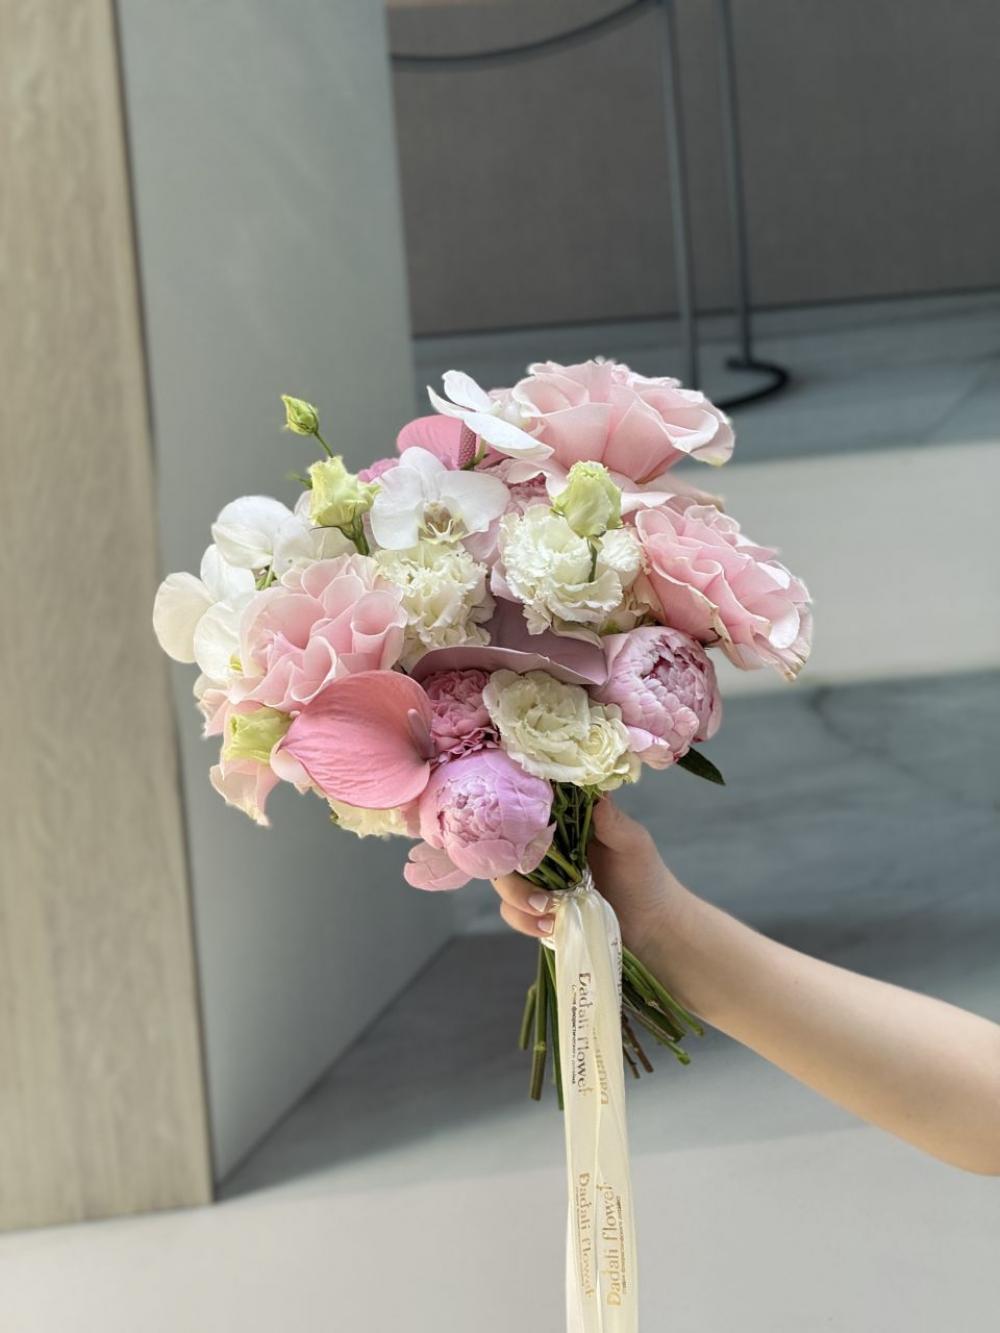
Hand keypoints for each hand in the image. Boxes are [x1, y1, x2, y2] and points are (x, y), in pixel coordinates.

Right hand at [491, 797, 685, 956]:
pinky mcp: (536, 907)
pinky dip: (525, 921)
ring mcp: (538, 878)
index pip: (523, 811)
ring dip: (519, 901)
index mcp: (562, 822)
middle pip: (503, 851)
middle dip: (513, 877)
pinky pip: (512, 911)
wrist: (651, 923)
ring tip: (549, 915)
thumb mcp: (632, 844)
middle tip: (541, 897)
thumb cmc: (644, 876)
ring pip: (503, 883)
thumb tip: (595, 793)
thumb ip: (612, 821)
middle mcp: (544, 847)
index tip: (520, 841)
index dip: (511, 822)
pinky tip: (550, 927)